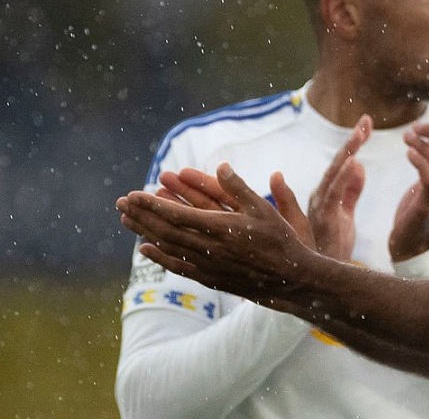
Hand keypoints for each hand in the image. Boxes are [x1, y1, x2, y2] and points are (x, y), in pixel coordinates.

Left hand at [116, 163, 317, 304]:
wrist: (290, 280)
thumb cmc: (282, 241)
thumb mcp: (265, 209)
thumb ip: (240, 188)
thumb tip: (221, 166)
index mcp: (220, 228)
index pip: (175, 214)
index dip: (151, 204)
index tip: (133, 194)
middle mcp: (208, 248)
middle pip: (164, 230)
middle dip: (140, 215)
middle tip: (120, 202)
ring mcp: (206, 265)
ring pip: (167, 247)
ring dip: (144, 232)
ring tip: (126, 220)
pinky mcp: (209, 278)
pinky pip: (177, 266)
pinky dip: (158, 256)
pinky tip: (145, 248)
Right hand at [307, 116, 370, 260]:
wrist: (325, 274)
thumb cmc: (333, 245)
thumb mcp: (346, 214)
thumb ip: (352, 190)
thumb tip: (359, 165)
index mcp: (326, 193)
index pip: (341, 163)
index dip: (353, 143)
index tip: (366, 124)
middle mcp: (320, 195)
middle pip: (338, 162)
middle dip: (352, 140)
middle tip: (366, 120)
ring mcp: (321, 206)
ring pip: (336, 173)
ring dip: (348, 151)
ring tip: (361, 132)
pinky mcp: (326, 218)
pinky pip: (335, 193)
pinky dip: (344, 176)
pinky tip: (354, 161)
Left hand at [389, 121, 428, 261]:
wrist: (408, 241)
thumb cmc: (415, 212)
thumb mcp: (423, 184)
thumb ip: (428, 166)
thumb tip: (423, 142)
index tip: (422, 126)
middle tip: (414, 129)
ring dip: (421, 145)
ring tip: (407, 136)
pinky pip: (428, 177)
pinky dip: (419, 162)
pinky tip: (408, 153)